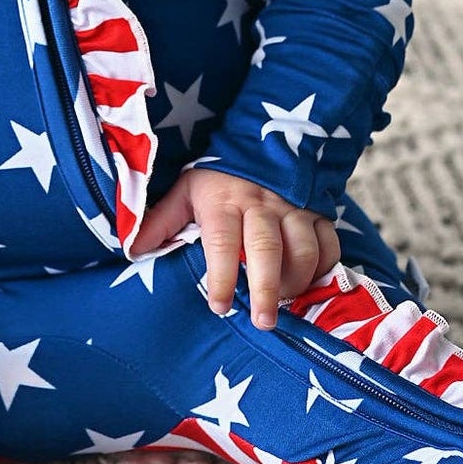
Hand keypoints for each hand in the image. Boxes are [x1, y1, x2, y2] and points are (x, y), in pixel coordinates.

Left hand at [132, 167, 340, 329]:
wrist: (265, 141)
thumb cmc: (219, 178)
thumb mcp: (186, 191)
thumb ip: (162, 221)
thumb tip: (133, 250)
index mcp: (224, 203)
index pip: (221, 243)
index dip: (220, 276)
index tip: (218, 306)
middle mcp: (261, 206)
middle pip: (267, 250)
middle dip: (266, 289)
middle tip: (263, 322)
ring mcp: (294, 209)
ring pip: (303, 250)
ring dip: (296, 282)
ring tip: (285, 303)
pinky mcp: (319, 213)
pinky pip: (330, 245)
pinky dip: (324, 269)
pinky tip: (311, 284)